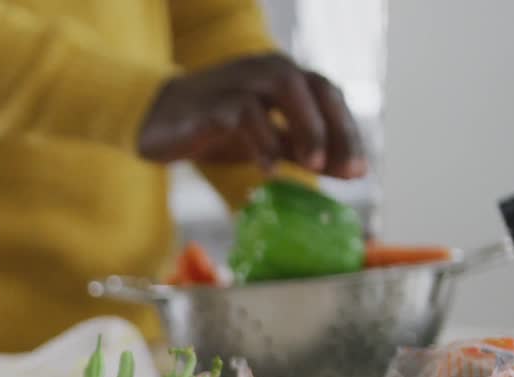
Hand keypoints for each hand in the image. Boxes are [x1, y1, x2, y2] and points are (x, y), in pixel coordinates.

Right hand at [138, 53, 366, 178]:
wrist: (154, 122)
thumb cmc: (212, 128)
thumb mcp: (264, 142)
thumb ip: (300, 151)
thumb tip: (346, 170)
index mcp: (283, 76)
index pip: (330, 96)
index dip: (349, 131)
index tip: (359, 170)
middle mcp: (266, 69)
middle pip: (316, 88)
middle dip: (337, 130)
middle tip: (347, 170)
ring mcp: (239, 79)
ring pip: (286, 88)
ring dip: (307, 126)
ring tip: (315, 165)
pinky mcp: (213, 100)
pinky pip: (244, 112)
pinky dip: (262, 141)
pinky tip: (267, 170)